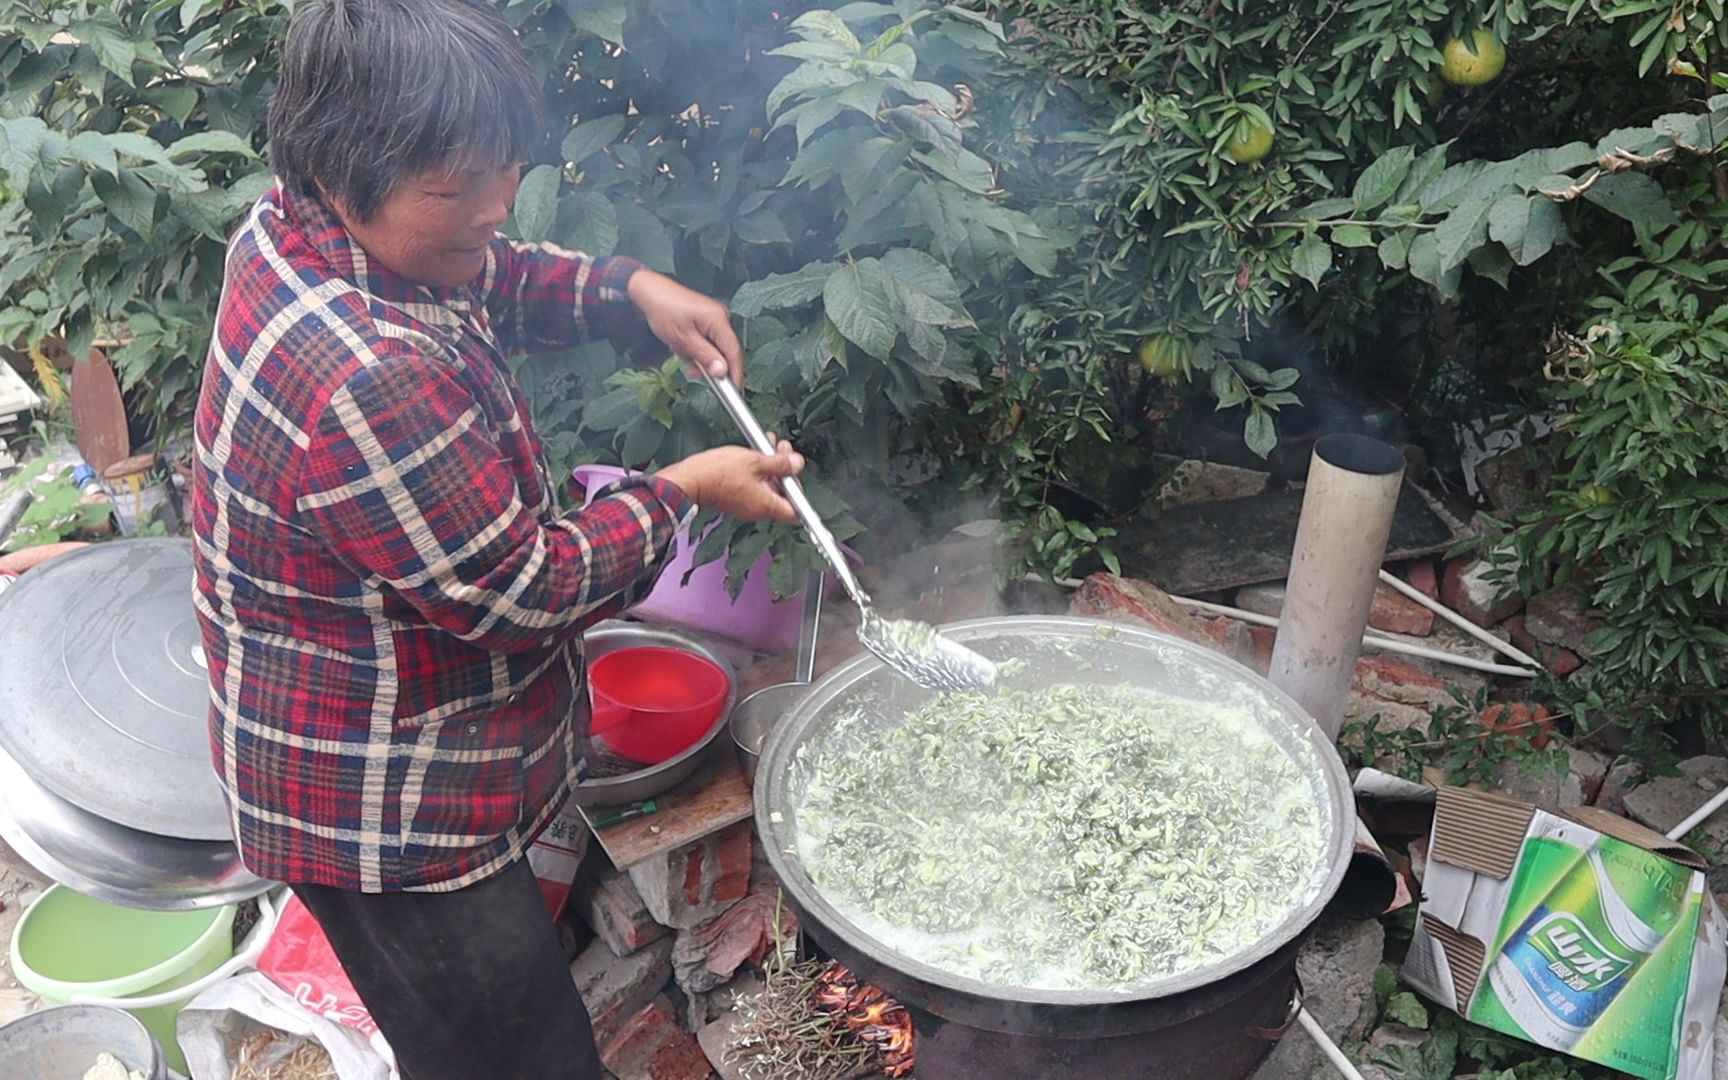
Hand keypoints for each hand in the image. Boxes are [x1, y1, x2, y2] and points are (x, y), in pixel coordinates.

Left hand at [626, 268, 743, 383]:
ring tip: (681, 352)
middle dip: (708, 364)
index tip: (732, 389)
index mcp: (718, 319)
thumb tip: (722, 371)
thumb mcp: (683, 339)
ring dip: (698, 356)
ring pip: (714, 348)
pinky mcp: (705, 319)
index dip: (735, 373)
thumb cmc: (663, 309)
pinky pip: (707, 341)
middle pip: (725, 351)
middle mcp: (720, 316)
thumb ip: (705, 356)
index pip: (734, 351)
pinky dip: (695, 348)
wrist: (649, 292)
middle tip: (693, 372)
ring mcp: (714, 317)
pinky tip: (682, 346)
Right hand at [656, 441, 804, 523]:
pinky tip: (754, 453)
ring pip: (767, 487)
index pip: (796, 511)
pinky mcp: (735, 499)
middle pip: (782, 494)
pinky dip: (757, 471)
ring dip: (771, 466)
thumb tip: (797, 464)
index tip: (797, 472)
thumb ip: (780, 463)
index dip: (800, 491)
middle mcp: (758, 510)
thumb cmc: (718, 473)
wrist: (689, 479)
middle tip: (782, 449)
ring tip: (768, 444)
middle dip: (785, 469)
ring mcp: (746, 505)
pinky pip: (753, 486)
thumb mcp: (755, 461)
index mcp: (766, 505)